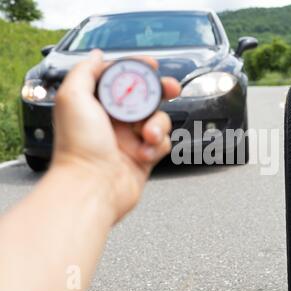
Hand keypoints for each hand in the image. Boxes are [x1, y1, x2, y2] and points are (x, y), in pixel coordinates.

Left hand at [52, 50, 180, 223]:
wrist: (92, 188)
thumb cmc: (79, 147)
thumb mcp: (72, 98)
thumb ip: (85, 72)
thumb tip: (96, 56)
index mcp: (99, 104)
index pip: (123, 79)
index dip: (139, 70)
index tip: (151, 65)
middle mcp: (115, 121)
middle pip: (146, 97)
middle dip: (161, 91)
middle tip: (171, 89)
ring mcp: (131, 139)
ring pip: (159, 119)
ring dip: (158, 125)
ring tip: (147, 137)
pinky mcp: (144, 156)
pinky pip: (163, 142)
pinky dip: (158, 146)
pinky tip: (145, 154)